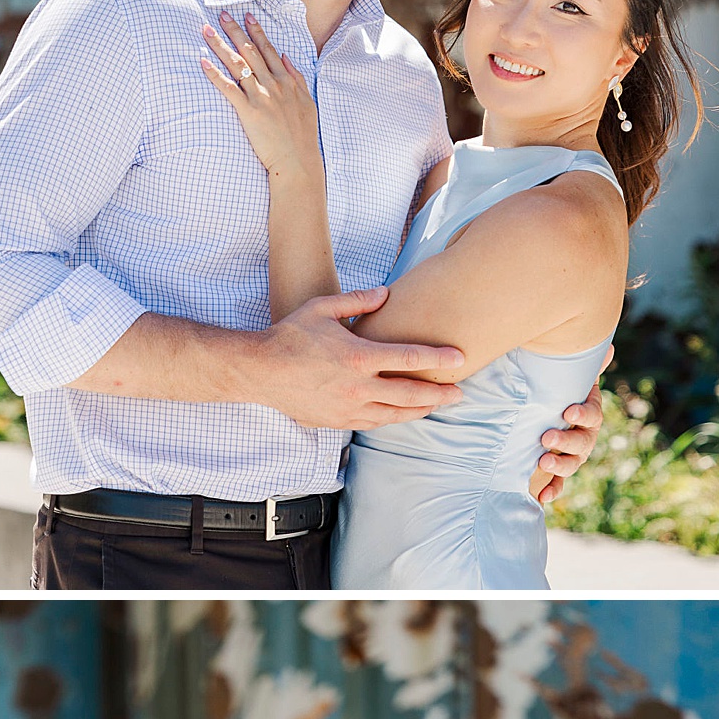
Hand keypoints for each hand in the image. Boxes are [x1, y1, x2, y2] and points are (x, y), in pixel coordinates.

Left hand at [201, 13, 321, 176]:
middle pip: (250, 51)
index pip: (268, 49)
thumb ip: (297, 78)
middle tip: (221, 14)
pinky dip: (215, 74)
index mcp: (288, 80)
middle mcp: (274, 84)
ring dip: (220, 45)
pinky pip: (228, 88)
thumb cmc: (302, 135)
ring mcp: (261, 96)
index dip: (256, 31)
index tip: (247, 15)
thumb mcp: (307, 102)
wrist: (298, 160)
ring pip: (237, 64)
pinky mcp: (249, 111)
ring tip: (206, 30)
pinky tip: (203, 62)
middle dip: (235, 30)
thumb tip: (285, 57)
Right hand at [248, 289, 462, 429]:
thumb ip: (357, 301)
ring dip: (419, 410)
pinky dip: (392, 418)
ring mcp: (347, 408)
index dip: (438, 358)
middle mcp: (358, 387)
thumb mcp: (322, 308)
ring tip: (436, 406)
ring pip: (394, 414)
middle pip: (411, 394)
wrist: (259, 371)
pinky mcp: (336, 421)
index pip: (409, 358)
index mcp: (358, 356)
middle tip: (459, 393)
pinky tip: (401, 414)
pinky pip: (372, 423)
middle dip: (439, 394)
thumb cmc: (290, 336)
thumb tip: (386, 294)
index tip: (459, 358)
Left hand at [530, 349, 610, 503]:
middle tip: (546, 437)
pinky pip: (559, 484)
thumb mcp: (566, 379)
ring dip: (559, 466)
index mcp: (588, 413)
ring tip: (542, 462)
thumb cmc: (555, 394)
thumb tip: (606, 345)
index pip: (592, 414)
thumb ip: (580, 366)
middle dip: (566, 441)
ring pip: (572, 464)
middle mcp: (584, 436)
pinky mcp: (558, 473)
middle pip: (582, 442)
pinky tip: (541, 497)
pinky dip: (552, 491)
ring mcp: (573, 456)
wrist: (541, 416)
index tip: (569, 411)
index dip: (583, 413)